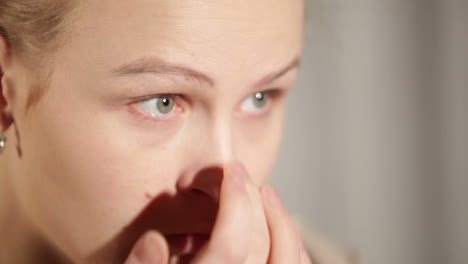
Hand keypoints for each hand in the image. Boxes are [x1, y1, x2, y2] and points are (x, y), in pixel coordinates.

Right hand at [124, 163, 311, 263]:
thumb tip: (154, 241)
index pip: (228, 244)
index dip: (233, 201)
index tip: (228, 172)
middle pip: (261, 246)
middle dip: (254, 201)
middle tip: (241, 175)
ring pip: (288, 260)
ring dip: (282, 221)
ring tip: (267, 194)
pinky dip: (296, 250)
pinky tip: (285, 233)